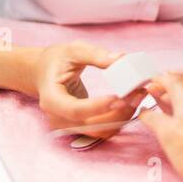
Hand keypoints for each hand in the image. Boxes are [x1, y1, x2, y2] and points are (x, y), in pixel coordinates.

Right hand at [31, 42, 145, 137]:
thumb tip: (120, 59)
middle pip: (91, 125)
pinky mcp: (81, 128)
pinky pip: (103, 130)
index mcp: (51, 99)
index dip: (99, 106)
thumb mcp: (73, 50)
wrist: (44, 72)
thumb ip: (95, 54)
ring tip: (138, 96)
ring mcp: (69, 127)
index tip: (121, 96)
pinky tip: (130, 103)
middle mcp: (58, 119)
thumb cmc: (57, 60)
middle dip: (118, 112)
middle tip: (138, 93)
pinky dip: (119, 120)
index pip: (76, 110)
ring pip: (100, 131)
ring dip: (122, 117)